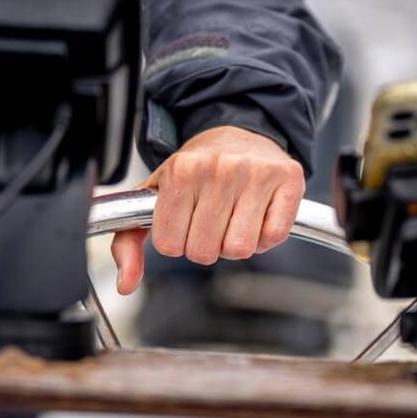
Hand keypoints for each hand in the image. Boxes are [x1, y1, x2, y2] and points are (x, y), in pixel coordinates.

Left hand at [111, 126, 304, 294]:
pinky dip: (264, 237)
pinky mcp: (289, 178)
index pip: (171, 246)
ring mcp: (257, 171)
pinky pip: (273, 236)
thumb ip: (129, 241)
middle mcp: (220, 167)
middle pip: (205, 252)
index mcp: (182, 170)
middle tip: (211, 220)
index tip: (185, 220)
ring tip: (233, 217)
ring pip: (239, 249)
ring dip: (235, 243)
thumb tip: (127, 282)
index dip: (177, 241)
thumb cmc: (196, 171)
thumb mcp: (153, 197)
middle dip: (206, 245)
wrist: (237, 135)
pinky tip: (257, 216)